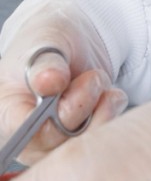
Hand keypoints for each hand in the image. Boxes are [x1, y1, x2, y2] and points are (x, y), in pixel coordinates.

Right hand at [0, 0, 126, 162]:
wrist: (77, 40)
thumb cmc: (51, 38)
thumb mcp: (46, 39)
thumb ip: (45, 62)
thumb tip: (47, 82)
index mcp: (7, 112)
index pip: (26, 132)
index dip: (50, 114)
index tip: (64, 84)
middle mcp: (28, 136)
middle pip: (59, 140)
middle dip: (81, 104)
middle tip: (90, 76)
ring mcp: (55, 142)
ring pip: (85, 142)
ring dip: (100, 109)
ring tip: (97, 79)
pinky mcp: (81, 141)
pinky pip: (104, 138)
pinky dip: (111, 112)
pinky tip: (109, 93)